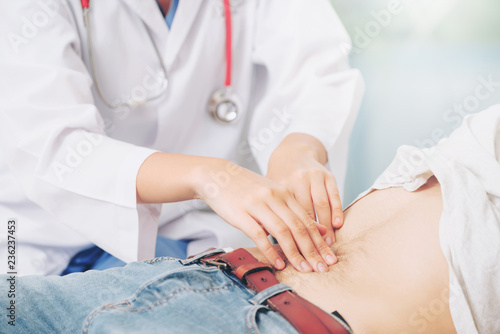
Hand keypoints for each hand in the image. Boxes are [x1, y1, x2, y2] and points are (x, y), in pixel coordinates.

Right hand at [193, 158, 336, 272]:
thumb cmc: (247, 189)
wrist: (218, 176)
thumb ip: (295, 211)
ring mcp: (258, 205)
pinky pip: (259, 235)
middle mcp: (275, 198)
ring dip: (295, 253)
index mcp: (284, 193)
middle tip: (323, 268)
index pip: (307, 220)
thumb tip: (320, 229)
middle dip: (313, 250)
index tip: (330, 258)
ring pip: (283, 232)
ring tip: (304, 269)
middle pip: (299, 227)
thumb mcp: (274, 195)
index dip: (320, 242)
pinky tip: (279, 263)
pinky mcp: (242, 214)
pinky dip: (271, 251)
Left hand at [267, 134, 343, 247]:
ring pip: (321, 205)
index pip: (287, 218)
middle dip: (311, 239)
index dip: (293, 239)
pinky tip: (337, 225)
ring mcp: (313, 177)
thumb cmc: (278, 180)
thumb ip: (270, 215)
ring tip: (328, 246)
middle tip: (317, 258)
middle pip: (305, 214)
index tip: (297, 257)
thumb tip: (272, 243)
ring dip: (326, 228)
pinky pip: (333, 194)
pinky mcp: (326, 175)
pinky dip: (336, 210)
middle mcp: (297, 181)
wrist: (291, 152)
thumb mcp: (269, 193)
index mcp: (279, 188)